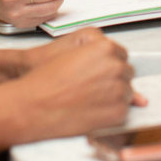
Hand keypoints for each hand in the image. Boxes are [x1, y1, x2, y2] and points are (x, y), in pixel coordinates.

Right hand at [14, 29, 143, 139]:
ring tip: (88, 99)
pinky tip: (91, 110)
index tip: (96, 72)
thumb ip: (99, 54)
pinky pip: (123, 111)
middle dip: (112, 79)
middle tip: (90, 87)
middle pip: (126, 73)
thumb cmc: (47, 79)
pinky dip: (110, 113)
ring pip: (127, 92)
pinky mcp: (118, 112)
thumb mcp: (72, 53)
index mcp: (106, 48)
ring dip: (113, 96)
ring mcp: (119, 90)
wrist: (34, 105)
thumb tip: (118, 61)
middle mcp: (116, 67)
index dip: (107, 64)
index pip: (121, 55)